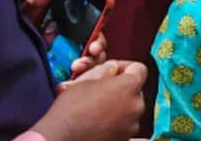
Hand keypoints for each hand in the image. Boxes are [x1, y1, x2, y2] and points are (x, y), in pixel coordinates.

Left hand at [23, 0, 107, 78]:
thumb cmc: (12, 44)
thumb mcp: (23, 23)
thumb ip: (36, 4)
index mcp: (67, 32)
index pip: (92, 26)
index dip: (99, 26)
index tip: (96, 29)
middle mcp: (72, 50)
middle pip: (97, 46)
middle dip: (98, 47)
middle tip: (92, 49)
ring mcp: (69, 70)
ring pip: (93, 67)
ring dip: (89, 65)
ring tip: (76, 67)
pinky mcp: (63, 86)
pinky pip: (78, 85)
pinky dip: (75, 84)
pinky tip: (64, 84)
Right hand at [31, 60, 146, 140]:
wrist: (62, 139)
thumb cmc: (72, 107)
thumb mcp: (86, 80)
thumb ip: (105, 69)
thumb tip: (113, 68)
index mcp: (130, 86)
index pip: (139, 69)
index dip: (124, 67)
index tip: (111, 70)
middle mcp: (137, 106)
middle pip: (134, 90)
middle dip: (120, 87)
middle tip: (100, 89)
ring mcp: (133, 125)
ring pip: (129, 108)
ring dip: (117, 105)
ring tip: (96, 108)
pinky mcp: (126, 139)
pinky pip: (124, 125)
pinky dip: (115, 122)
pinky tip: (99, 122)